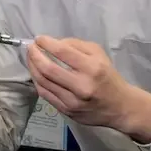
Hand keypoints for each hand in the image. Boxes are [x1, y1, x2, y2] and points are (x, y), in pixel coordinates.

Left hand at [27, 36, 150, 142]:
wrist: (120, 107)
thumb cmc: (108, 77)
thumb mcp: (99, 55)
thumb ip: (76, 45)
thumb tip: (53, 43)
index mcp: (92, 68)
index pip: (63, 52)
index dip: (47, 43)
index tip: (39, 39)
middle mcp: (82, 86)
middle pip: (48, 69)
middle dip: (35, 55)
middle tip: (30, 47)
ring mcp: (73, 101)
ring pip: (43, 82)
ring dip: (32, 67)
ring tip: (30, 58)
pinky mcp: (67, 111)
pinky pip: (45, 94)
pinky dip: (37, 81)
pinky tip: (36, 73)